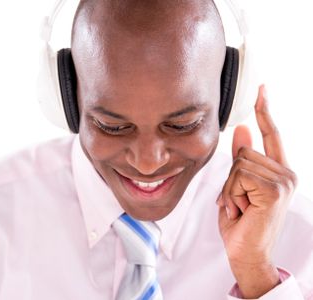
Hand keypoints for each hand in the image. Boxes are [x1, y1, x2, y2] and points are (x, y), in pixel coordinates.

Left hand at [217, 85, 297, 297]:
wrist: (245, 251)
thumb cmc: (241, 222)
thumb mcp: (237, 186)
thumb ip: (241, 159)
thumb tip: (243, 129)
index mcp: (278, 171)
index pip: (271, 134)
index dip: (265, 111)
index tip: (261, 89)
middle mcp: (286, 173)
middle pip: (243, 151)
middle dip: (231, 178)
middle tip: (238, 201)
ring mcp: (284, 180)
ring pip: (239, 162)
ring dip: (230, 187)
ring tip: (240, 206)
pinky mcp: (275, 189)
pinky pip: (239, 175)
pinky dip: (232, 193)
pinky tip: (242, 209)